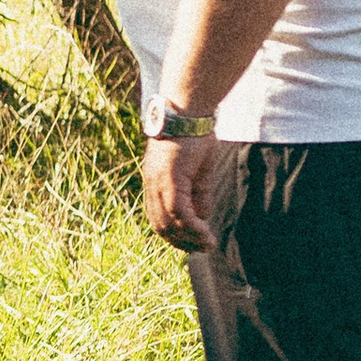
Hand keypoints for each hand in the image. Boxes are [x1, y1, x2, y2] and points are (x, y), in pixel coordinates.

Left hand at [143, 134, 226, 250]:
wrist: (189, 112)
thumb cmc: (195, 136)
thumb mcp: (199, 171)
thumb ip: (199, 194)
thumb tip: (202, 217)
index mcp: (154, 183)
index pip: (158, 218)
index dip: (174, 236)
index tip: (193, 244)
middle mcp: (152, 185)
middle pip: (161, 226)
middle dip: (182, 242)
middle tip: (203, 249)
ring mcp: (158, 182)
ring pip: (169, 222)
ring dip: (189, 238)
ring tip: (208, 245)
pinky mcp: (169, 178)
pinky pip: (178, 211)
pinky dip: (192, 226)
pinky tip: (205, 233)